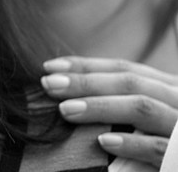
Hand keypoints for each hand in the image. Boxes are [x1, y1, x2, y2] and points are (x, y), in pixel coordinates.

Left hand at [41, 56, 177, 168]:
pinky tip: (103, 142)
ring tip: (65, 109)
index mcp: (167, 87)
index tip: (50, 67)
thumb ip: (123, 98)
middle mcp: (176, 99)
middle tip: (49, 84)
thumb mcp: (153, 113)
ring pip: (142, 108)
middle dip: (85, 82)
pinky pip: (158, 147)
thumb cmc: (167, 136)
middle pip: (129, 82)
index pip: (122, 68)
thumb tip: (72, 90)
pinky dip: (131, 143)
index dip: (85, 66)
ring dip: (100, 106)